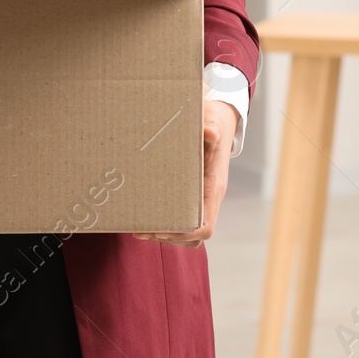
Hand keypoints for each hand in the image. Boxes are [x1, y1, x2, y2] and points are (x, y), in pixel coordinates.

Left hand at [132, 98, 235, 248]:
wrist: (219, 120)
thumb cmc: (213, 121)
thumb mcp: (212, 120)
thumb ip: (210, 127)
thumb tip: (209, 132)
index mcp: (214, 186)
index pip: (206, 224)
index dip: (184, 232)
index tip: (160, 230)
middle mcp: (210, 197)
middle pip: (195, 235)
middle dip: (169, 237)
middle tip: (140, 231)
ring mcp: (202, 199)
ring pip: (189, 233)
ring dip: (166, 236)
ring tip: (140, 230)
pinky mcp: (192, 196)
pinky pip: (183, 222)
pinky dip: (166, 227)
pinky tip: (146, 219)